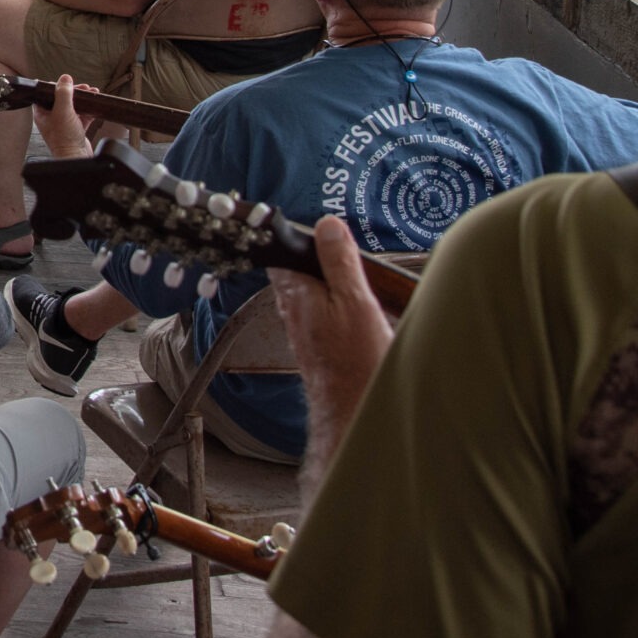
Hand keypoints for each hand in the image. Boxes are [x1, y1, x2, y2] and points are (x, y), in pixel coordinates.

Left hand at [33, 77, 94, 160]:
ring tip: (91, 92)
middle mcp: (51, 118)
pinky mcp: (75, 129)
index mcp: (42, 114)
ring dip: (82, 98)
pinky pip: (82, 115)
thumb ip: (63, 93)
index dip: (55, 86)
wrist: (76, 158)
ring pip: (73, 106)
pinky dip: (88, 109)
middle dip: (74, 91)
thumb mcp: (63, 111)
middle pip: (61, 98)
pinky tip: (94, 104)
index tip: (66, 82)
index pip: (45, 94)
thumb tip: (65, 78)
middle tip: (83, 87)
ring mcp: (64, 124)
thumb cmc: (64, 139)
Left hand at [272, 215, 395, 452]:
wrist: (353, 412)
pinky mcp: (316, 345)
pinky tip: (354, 310)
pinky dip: (335, 304)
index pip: (282, 251)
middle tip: (345, 254)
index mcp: (294, 291)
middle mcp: (292, 309)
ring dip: (328, 282)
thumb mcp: (353, 301)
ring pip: (310, 292)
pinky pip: (321, 313)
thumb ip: (338, 262)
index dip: (297, 237)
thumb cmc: (355, 360)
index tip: (317, 230)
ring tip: (354, 279)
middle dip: (316, 259)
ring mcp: (303, 329)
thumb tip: (327, 225)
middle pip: (296, 270)